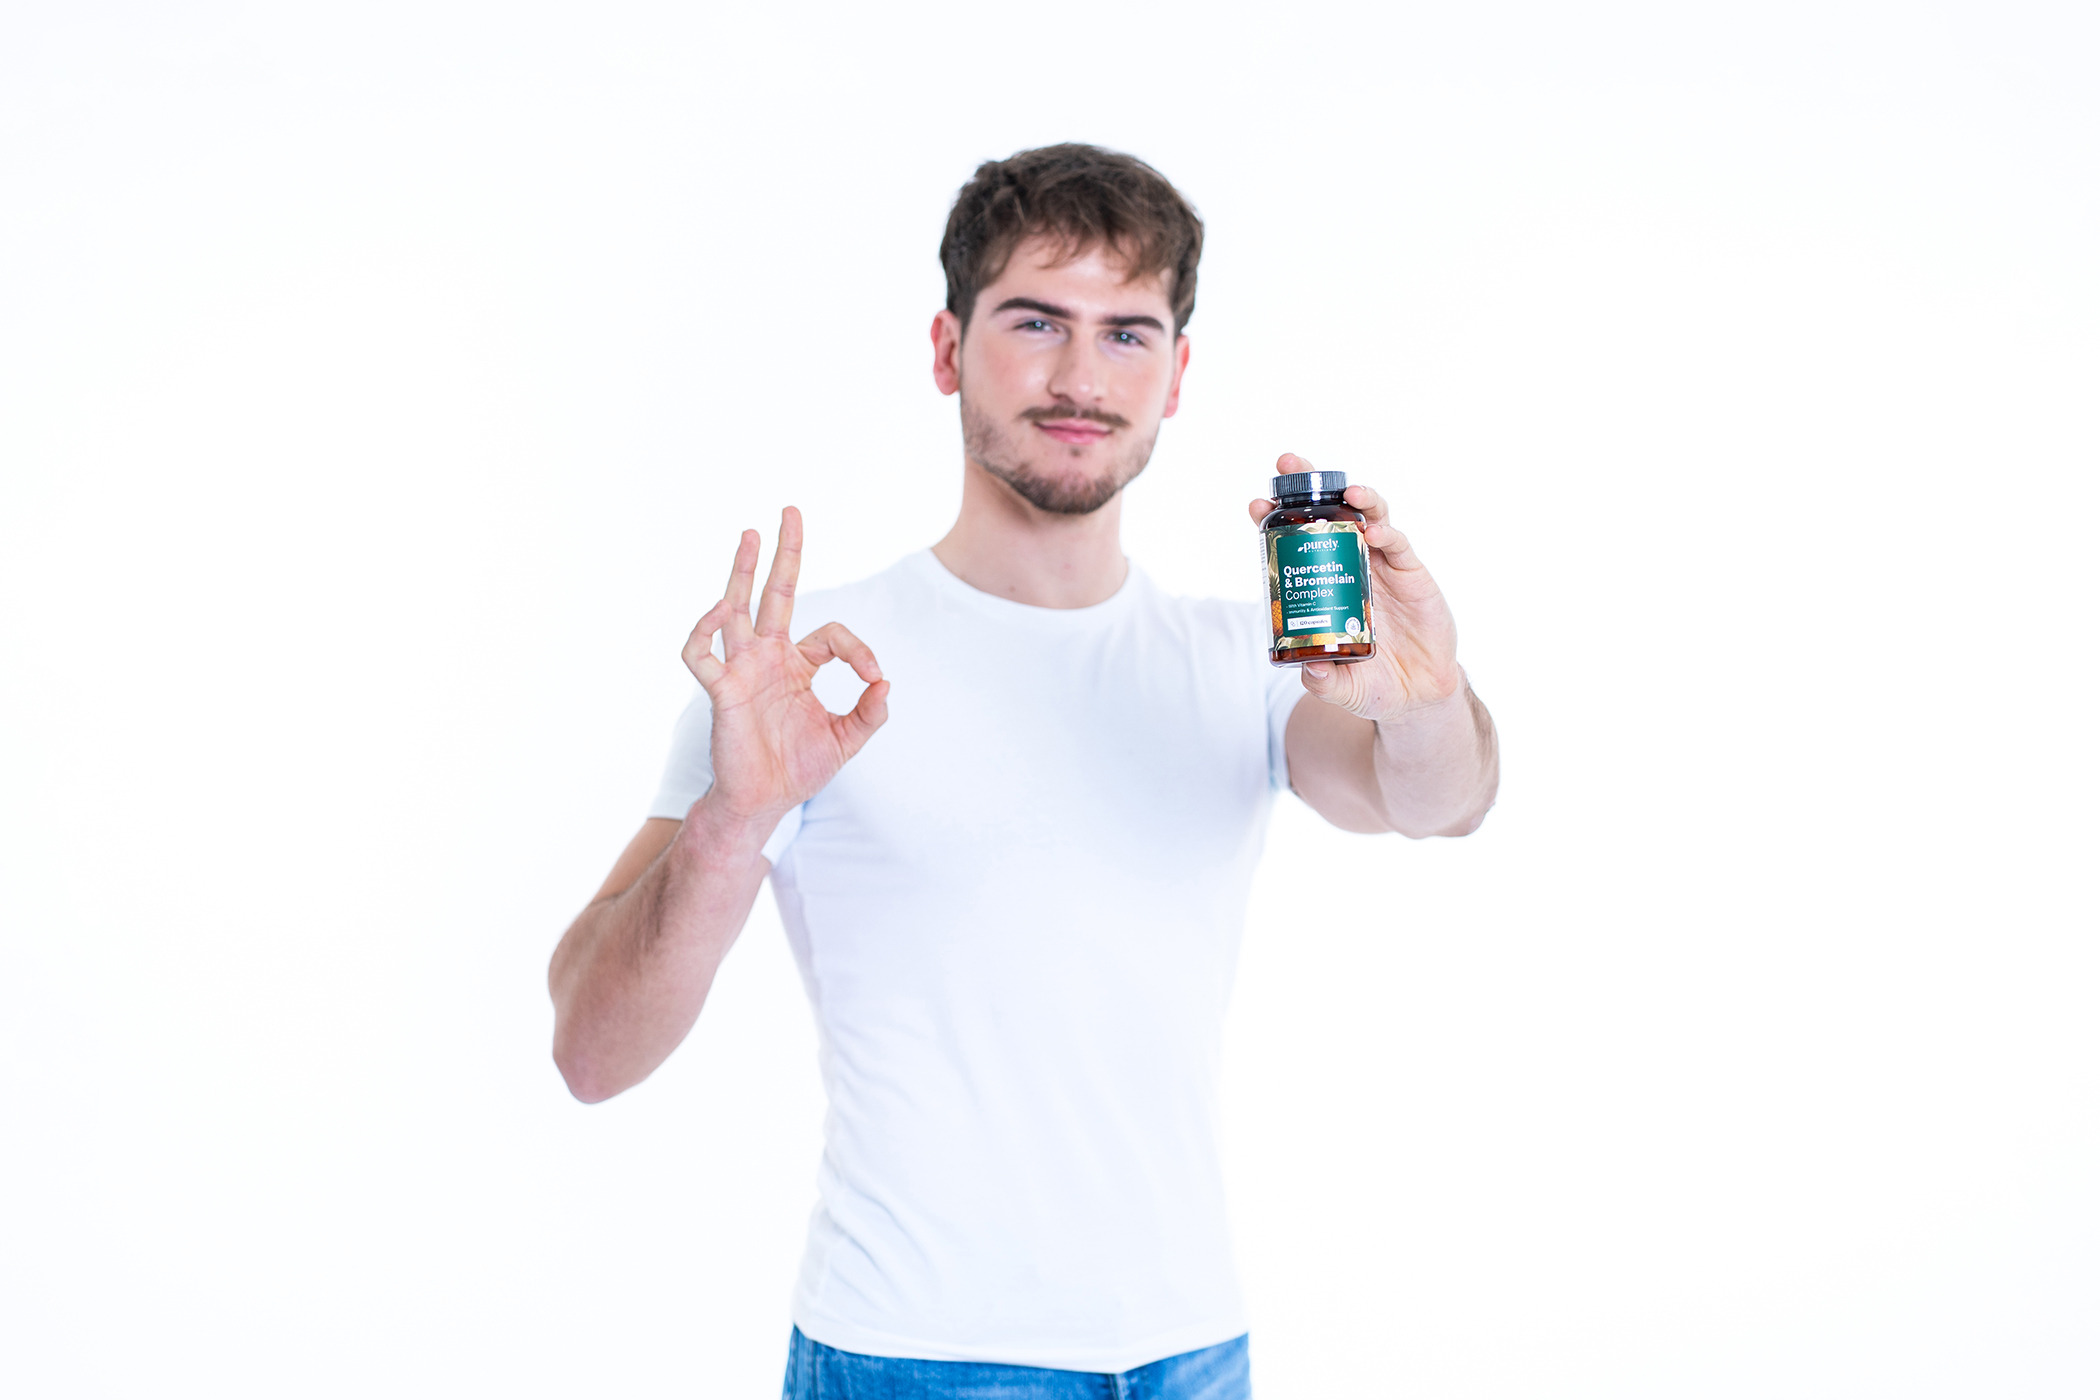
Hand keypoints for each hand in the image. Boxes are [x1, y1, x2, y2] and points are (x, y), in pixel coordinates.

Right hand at [680, 508, 888, 822]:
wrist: (764, 802)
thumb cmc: (798, 769)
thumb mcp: (847, 740)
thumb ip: (871, 713)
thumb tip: (887, 682)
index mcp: (798, 666)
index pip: (831, 634)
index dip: (858, 650)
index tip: (873, 678)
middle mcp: (768, 658)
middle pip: (774, 593)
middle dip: (783, 553)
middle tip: (790, 510)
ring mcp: (741, 669)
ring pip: (735, 608)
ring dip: (742, 571)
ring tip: (750, 533)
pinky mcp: (719, 689)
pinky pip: (699, 652)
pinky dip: (704, 629)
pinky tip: (722, 607)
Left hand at [1248, 453, 1464, 722]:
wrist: (1419, 695)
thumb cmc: (1374, 686)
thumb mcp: (1344, 689)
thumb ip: (1325, 683)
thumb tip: (1309, 669)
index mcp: (1325, 585)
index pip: (1296, 544)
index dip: (1277, 522)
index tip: (1256, 506)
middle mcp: (1350, 566)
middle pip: (1329, 516)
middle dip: (1309, 487)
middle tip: (1290, 464)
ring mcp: (1382, 566)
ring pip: (1367, 518)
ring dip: (1356, 498)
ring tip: (1347, 491)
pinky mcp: (1412, 574)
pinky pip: (1398, 544)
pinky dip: (1387, 531)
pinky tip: (1374, 529)